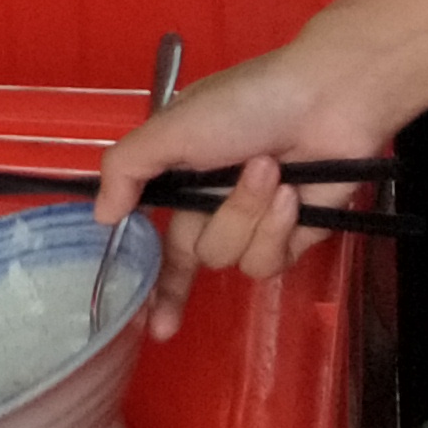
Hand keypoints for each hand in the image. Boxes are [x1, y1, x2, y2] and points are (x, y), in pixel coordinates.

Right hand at [91, 35, 400, 339]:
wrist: (328, 100)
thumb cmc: (245, 104)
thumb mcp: (170, 127)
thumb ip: (126, 170)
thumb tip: (100, 217)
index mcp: (184, 176)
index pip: (161, 240)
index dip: (157, 284)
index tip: (156, 326)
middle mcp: (216, 204)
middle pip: (195, 253)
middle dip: (215, 222)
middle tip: (228, 178)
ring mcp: (258, 224)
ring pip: (232, 258)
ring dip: (249, 214)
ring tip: (272, 170)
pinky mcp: (297, 238)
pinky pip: (269, 261)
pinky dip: (277, 228)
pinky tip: (292, 194)